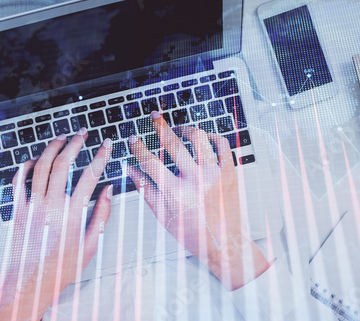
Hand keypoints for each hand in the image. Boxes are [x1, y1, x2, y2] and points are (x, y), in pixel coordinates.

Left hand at [0, 128, 112, 319]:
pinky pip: (18, 181)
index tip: (106, 144)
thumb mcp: (90, 245)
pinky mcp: (18, 209)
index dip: (100, 156)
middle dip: (75, 143)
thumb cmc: (61, 267)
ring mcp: (31, 205)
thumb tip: (109, 190)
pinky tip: (34, 158)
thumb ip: (101, 215)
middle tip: (83, 133)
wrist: (29, 283)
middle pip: (62, 164)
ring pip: (40, 166)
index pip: (90, 175)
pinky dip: (26, 165)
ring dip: (52, 148)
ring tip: (62, 137)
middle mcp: (50, 205)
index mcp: (71, 214)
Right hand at [127, 112, 269, 290]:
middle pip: (174, 144)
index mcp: (176, 193)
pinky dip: (211, 136)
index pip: (151, 162)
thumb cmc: (193, 233)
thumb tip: (130, 170)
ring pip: (199, 139)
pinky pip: (222, 144)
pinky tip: (203, 138)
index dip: (138, 147)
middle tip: (154, 116)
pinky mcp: (230, 172)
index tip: (133, 139)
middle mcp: (196, 180)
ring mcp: (215, 174)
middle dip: (160, 126)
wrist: (225, 243)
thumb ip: (145, 190)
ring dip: (186, 129)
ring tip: (179, 128)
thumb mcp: (163, 215)